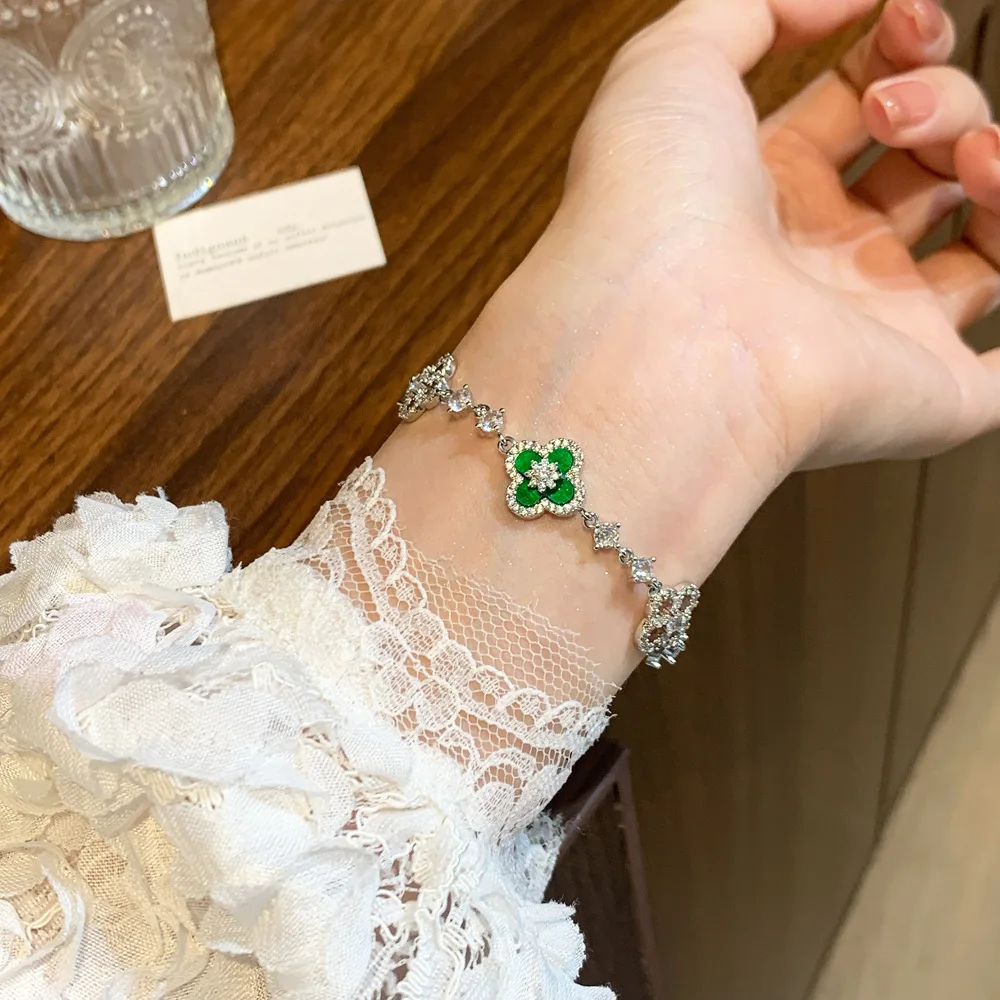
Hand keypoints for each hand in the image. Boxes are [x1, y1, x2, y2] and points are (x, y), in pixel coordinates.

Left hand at [380, 0, 999, 677]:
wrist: (665, 338)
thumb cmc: (647, 214)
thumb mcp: (671, 67)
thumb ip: (753, 9)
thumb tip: (844, 0)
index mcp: (758, 194)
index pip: (855, 108)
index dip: (898, 48)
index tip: (904, 16)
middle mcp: (816, 262)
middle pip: (922, 164)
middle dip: (940, 100)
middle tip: (891, 109)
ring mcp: (874, 327)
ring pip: (983, 242)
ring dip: (998, 164)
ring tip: (969, 152)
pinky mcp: (926, 391)